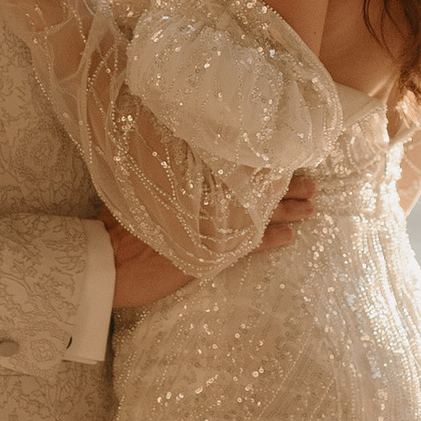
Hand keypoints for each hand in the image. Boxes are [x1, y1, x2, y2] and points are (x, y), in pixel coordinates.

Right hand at [104, 171, 312, 314]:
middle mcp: (204, 199)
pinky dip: (271, 240)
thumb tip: (170, 159)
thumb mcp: (138, 190)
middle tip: (311, 183)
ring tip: (310, 208)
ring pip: (258, 214)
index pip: (234, 169)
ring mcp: (210, 226)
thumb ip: (162, 177)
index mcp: (189, 181)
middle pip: (253, 189)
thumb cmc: (117, 227)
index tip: (284, 158)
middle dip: (285, 186)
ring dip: (287, 211)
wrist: (109, 263)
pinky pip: (250, 244)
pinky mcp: (212, 253)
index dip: (262, 165)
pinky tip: (289, 238)